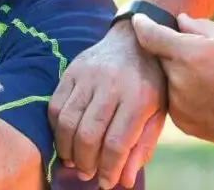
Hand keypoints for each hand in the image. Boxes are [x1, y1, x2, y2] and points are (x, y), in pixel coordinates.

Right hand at [48, 22, 166, 188]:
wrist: (134, 39)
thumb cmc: (150, 82)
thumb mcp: (157, 112)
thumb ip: (142, 146)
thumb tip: (124, 180)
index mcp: (139, 96)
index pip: (116, 143)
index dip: (108, 169)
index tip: (105, 183)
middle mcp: (112, 84)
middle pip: (88, 134)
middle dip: (85, 162)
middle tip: (87, 173)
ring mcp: (89, 75)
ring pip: (68, 122)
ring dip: (67, 149)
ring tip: (74, 161)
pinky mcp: (72, 70)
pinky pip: (56, 105)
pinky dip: (57, 129)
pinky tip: (66, 139)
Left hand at [132, 13, 213, 147]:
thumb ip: (200, 26)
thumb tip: (179, 21)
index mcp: (187, 54)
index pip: (150, 35)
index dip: (142, 24)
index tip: (139, 19)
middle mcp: (177, 79)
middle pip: (158, 57)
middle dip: (169, 50)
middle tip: (194, 51)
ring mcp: (176, 103)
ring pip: (166, 79)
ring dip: (177, 73)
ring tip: (206, 75)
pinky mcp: (180, 121)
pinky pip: (173, 99)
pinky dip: (184, 93)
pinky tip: (207, 94)